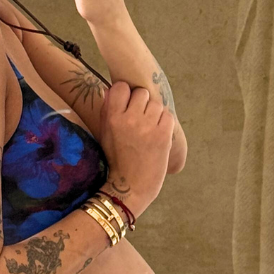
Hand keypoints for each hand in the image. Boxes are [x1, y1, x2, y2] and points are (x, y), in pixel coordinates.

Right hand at [98, 80, 174, 218]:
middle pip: (141, 93)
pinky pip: (168, 115)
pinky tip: (158, 134)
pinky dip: (165, 123)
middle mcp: (130, 118)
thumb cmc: (116, 160)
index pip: (121, 87)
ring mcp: (148, 126)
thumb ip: (108, 111)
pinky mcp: (163, 135)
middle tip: (140, 118)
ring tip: (149, 128)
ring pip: (156, 104)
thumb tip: (113, 89)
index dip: (126, 94)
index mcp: (112, 117)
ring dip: (154, 113)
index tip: (127, 103)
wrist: (131, 186)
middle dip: (142, 103)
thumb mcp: (105, 134)